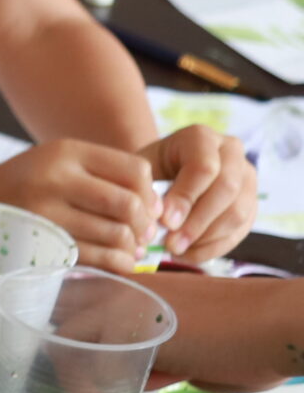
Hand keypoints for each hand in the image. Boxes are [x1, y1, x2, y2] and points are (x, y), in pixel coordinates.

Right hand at [0, 140, 156, 273]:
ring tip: (131, 249)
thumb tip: (157, 210)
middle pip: (127, 204)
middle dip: (145, 224)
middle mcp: (56, 179)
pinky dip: (118, 264)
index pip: (135, 171)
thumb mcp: (62, 159)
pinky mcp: (40, 243)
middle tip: (143, 234)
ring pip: (115, 235)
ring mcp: (46, 213)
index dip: (151, 193)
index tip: (148, 208)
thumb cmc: (32, 180)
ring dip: (132, 247)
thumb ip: (106, 173)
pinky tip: (120, 262)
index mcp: (68, 152)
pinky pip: (96, 258)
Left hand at [142, 125, 257, 261]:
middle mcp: (231, 152)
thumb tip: (160, 223)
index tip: (164, 223)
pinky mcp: (251, 202)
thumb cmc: (146, 169)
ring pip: (238, 212)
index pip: (203, 168)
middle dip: (198, 222)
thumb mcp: (140, 170)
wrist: (162, 170)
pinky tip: (189, 254)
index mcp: (201, 138)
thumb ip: (147, 189)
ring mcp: (246, 177)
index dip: (185, 198)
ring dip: (207, 238)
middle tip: (171, 244)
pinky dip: (215, 247)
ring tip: (176, 251)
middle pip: (227, 189)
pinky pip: (241, 229)